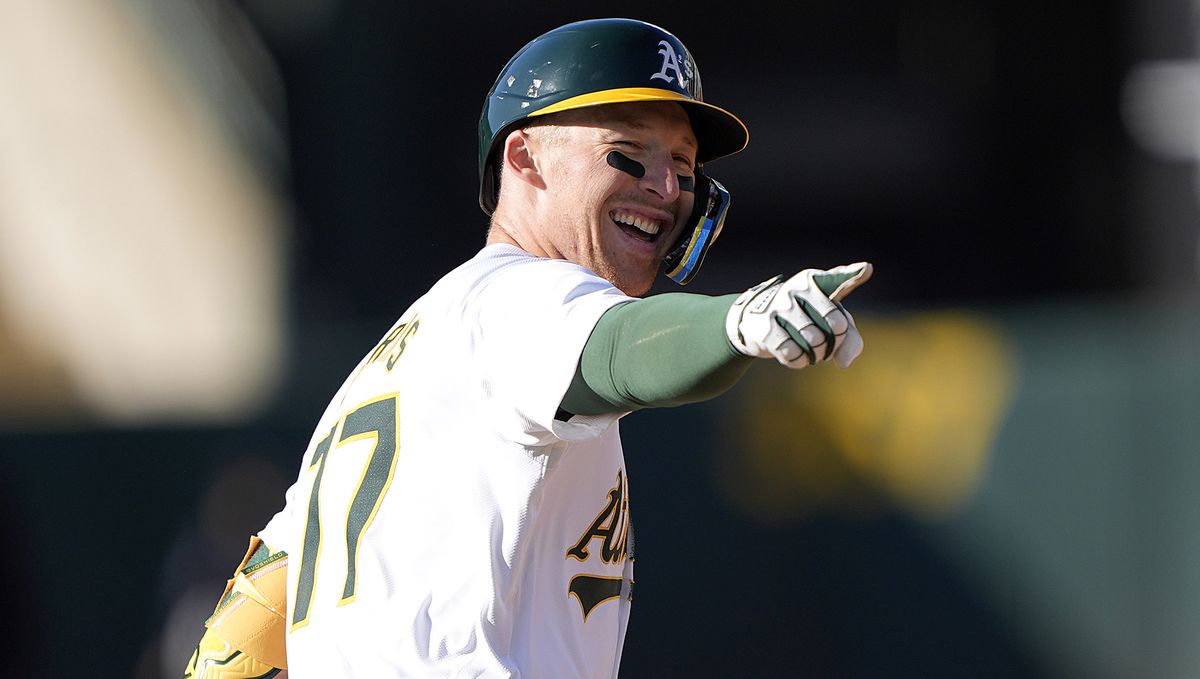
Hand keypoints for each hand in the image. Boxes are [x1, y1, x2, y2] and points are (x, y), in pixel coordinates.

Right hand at [726, 262, 872, 368]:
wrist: (754, 320)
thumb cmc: (804, 317)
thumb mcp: (830, 319)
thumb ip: (850, 338)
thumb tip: (844, 364)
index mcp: (814, 281)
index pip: (838, 281)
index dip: (853, 275)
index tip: (866, 269)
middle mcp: (796, 290)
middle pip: (837, 325)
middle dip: (835, 341)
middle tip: (825, 341)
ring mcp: (779, 308)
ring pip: (815, 342)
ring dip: (817, 354)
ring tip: (810, 348)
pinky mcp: (766, 329)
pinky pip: (795, 355)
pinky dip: (799, 361)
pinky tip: (793, 352)